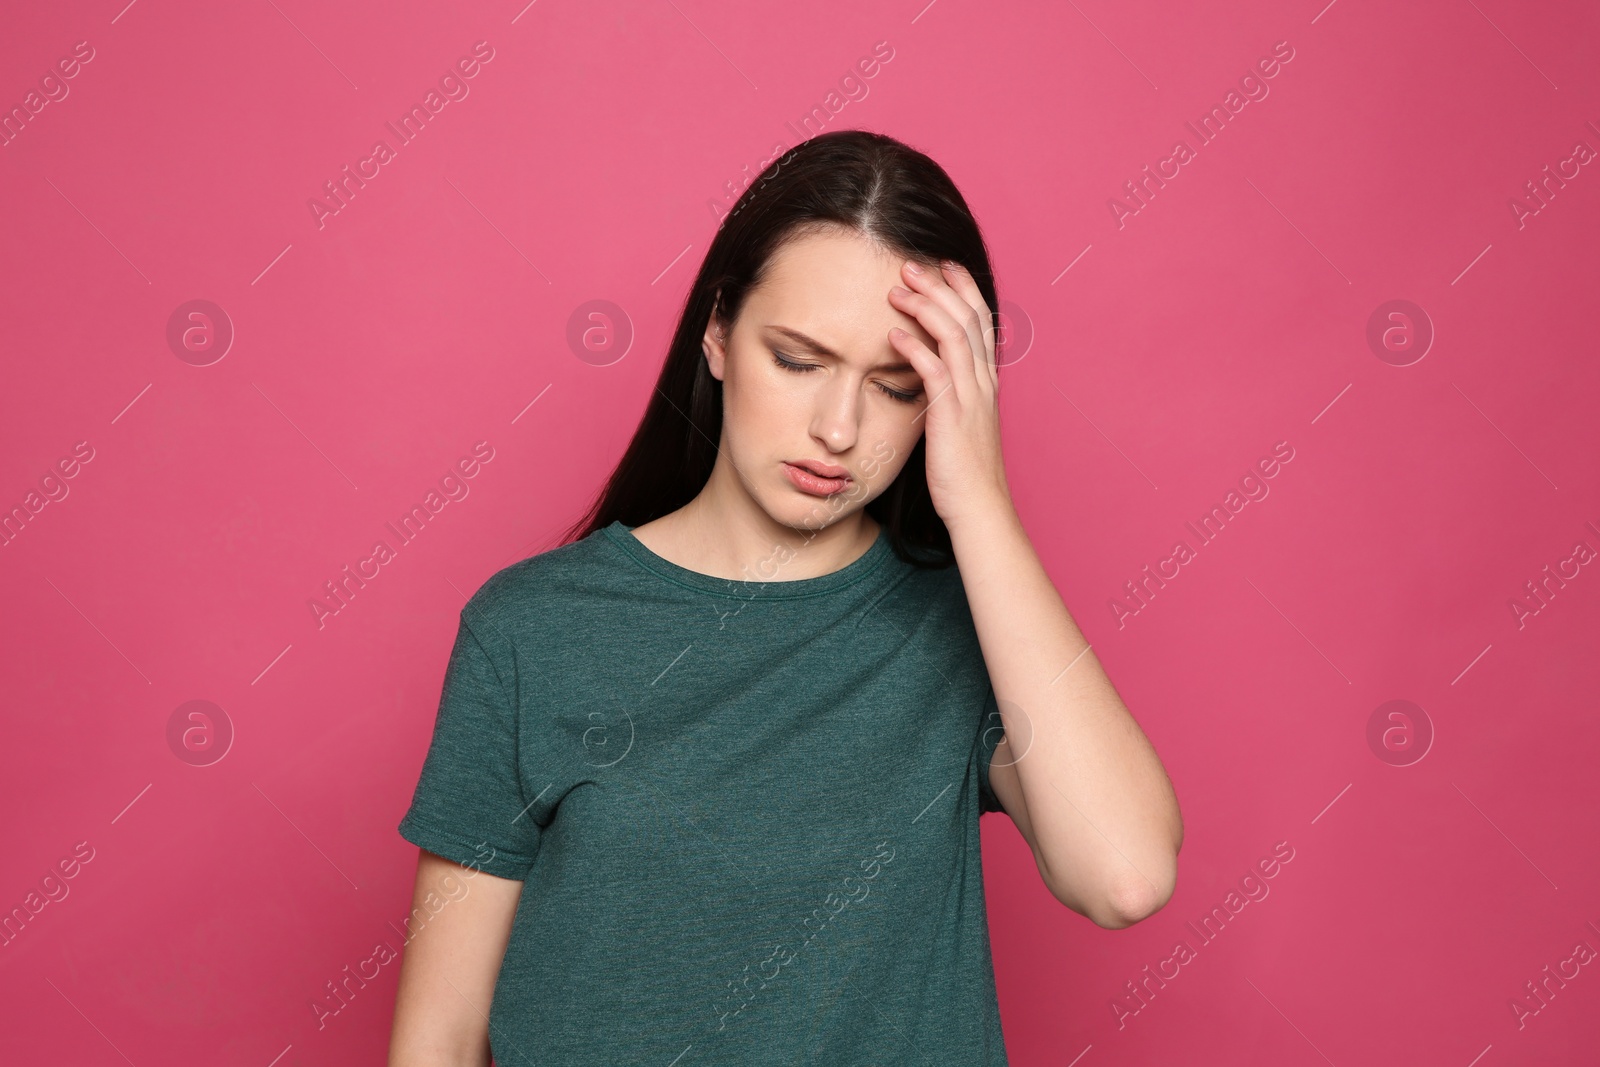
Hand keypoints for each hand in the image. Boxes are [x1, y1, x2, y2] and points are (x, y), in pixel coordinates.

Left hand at [887, 259, 1011, 530]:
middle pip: (968, 317)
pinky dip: (915, 347)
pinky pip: (935, 370)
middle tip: (910, 264)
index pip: (981, 321)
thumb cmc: (965, 473)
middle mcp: (982, 383)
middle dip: (940, 285)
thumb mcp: (960, 425)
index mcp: (986, 382)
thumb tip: (929, 377)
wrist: (979, 509)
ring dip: (925, 306)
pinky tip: (893, 334)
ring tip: (896, 289)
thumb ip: (949, 396)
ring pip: (953, 335)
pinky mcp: (952, 415)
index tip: (943, 266)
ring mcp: (970, 397)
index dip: (963, 290)